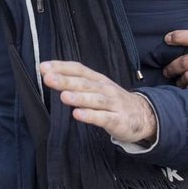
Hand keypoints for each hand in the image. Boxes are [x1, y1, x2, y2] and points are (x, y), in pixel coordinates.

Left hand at [38, 60, 156, 144]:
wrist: (144, 115)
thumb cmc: (113, 101)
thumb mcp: (97, 88)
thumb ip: (76, 83)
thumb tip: (50, 75)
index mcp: (97, 79)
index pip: (78, 69)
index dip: (61, 67)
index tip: (43, 67)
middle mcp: (105, 89)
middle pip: (84, 83)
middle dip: (66, 80)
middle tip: (48, 78)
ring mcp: (113, 104)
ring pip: (94, 99)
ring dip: (79, 97)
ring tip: (63, 96)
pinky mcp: (118, 120)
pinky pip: (104, 118)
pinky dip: (91, 116)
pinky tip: (78, 115)